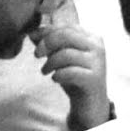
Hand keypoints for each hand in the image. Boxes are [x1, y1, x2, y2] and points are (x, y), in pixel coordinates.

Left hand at [35, 6, 106, 124]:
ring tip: (45, 71)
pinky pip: (71, 72)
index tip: (32, 37)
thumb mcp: (61, 58)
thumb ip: (50, 44)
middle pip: (66, 35)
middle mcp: (97, 47)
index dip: (46, 31)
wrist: (90, 104)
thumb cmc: (75, 78)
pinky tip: (55, 78)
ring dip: (50, 62)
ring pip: (67, 54)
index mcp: (90, 37)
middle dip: (46, 43)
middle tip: (37, 54)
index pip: (65, 27)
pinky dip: (58, 74)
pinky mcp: (94, 79)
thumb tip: (32, 33)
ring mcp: (97, 62)